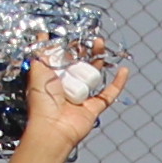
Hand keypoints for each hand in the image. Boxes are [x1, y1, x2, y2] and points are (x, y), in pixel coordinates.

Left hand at [17, 40, 124, 158]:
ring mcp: (82, 97)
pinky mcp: (94, 108)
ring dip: (99, 60)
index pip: (64, 58)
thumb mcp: (37, 70)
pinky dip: (118, 83)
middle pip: (81, 65)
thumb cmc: (42, 101)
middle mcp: (67, 87)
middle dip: (87, 50)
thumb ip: (41, 52)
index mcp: (53, 78)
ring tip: (102, 45)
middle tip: (94, 38)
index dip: (71, 46)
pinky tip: (124, 70)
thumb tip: (41, 33)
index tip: (78, 34)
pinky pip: (109, 94)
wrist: (52, 129)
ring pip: (94, 75)